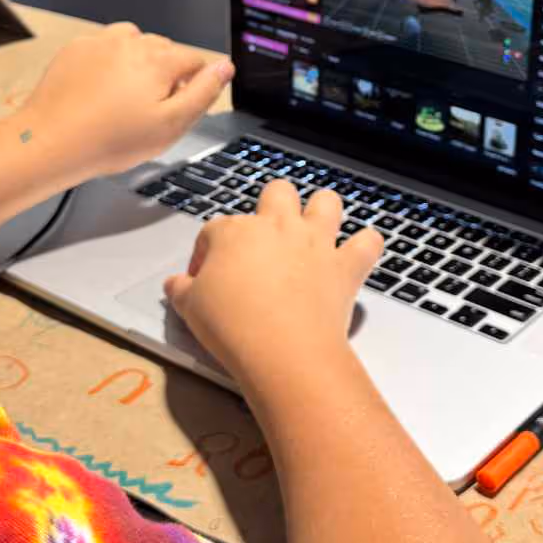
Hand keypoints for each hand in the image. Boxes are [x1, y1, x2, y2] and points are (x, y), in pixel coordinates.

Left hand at [16, 23, 231, 184]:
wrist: (51, 141)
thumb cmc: (108, 140)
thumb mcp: (171, 125)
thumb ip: (203, 93)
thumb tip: (224, 68)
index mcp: (158, 60)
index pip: (194, 60)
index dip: (192, 86)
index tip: (176, 107)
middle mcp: (130, 43)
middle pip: (164, 50)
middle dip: (164, 74)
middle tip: (148, 111)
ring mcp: (100, 43)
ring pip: (134, 44)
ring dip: (137, 64)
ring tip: (124, 98)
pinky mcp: (76, 49)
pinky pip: (103, 47)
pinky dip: (108, 62)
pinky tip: (101, 91)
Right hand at [164, 181, 381, 392]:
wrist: (282, 349)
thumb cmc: (230, 325)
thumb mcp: (189, 308)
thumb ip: (181, 290)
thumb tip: (175, 283)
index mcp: (234, 232)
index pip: (214, 231)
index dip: (206, 254)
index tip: (203, 281)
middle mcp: (278, 226)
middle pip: (277, 193)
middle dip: (271, 207)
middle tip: (265, 240)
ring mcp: (316, 242)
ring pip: (326, 202)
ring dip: (322, 210)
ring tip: (314, 230)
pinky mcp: (346, 266)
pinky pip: (368, 242)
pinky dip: (365, 246)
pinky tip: (358, 254)